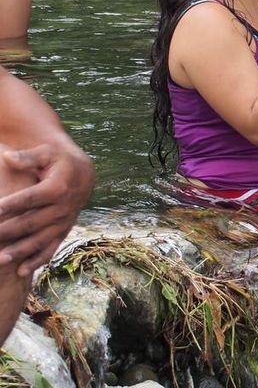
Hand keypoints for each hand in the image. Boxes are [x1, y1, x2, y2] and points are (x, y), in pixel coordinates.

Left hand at [0, 140, 94, 275]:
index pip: (30, 198)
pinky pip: (51, 248)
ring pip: (40, 239)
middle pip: (31, 222)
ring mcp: (64, 221)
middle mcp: (63, 207)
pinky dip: (37, 260)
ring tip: (0, 260)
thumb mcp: (46, 153)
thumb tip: (7, 157)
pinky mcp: (63, 231)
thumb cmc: (58, 161)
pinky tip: (21, 272)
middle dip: (7, 231)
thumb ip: (27, 157)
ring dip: (20, 251)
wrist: (83, 174)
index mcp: (58, 187)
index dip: (11, 205)